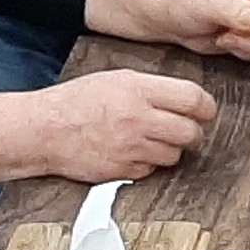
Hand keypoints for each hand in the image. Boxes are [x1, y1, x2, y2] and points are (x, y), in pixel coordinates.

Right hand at [0, 69, 215, 183]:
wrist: (44, 130)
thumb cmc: (76, 102)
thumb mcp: (116, 79)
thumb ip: (151, 88)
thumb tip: (184, 98)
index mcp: (139, 90)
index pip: (193, 99)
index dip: (206, 107)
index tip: (205, 111)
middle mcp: (139, 119)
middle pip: (190, 131)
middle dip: (193, 132)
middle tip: (186, 130)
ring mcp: (131, 148)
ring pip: (174, 154)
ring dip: (171, 149)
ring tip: (155, 140)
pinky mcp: (123, 171)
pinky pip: (152, 170)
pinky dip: (149, 164)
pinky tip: (135, 153)